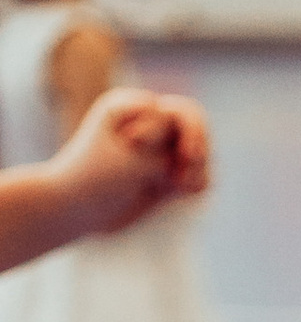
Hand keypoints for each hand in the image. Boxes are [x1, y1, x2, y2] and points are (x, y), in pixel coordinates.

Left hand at [51, 87, 206, 239]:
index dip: (162, 129)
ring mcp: (159, 152)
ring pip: (201, 152)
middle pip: (195, 122)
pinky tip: (178, 194)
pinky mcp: (166, 178)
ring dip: (197, 169)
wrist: (78, 212)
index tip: (133, 144)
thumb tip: (200, 157)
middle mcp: (148, 125)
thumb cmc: (95, 179)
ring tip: (178, 185)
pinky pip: (199, 177)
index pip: (171, 110)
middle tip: (186, 164)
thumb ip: (168, 150)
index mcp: (133, 108)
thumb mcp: (132, 155)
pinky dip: (195, 185)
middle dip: (197, 144)